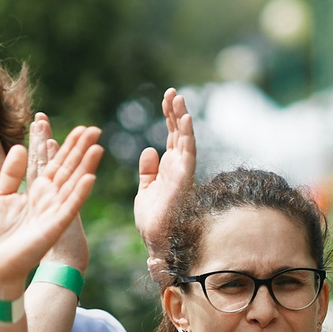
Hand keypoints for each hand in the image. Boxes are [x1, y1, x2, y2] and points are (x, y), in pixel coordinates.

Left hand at [0, 135, 100, 301]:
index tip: (76, 128)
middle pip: (68, 169)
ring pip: (73, 183)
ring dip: (86, 166)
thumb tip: (19, 146)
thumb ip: (10, 172)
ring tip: (97, 147)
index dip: (64, 145)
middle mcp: (49, 198)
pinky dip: (79, 192)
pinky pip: (70, 206)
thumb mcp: (0, 196)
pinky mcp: (54, 225)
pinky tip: (89, 178)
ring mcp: (54, 211)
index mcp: (36, 190)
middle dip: (80, 149)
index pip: (54, 162)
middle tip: (94, 129)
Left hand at [132, 88, 195, 253]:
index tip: (166, 98)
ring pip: (186, 139)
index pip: (172, 136)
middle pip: (180, 133)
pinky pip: (187, 152)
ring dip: (182, 118)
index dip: (170, 117)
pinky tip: (184, 119)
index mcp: (170, 168)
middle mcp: (179, 167)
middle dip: (176, 112)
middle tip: (172, 92)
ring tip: (178, 98)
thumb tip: (150, 150)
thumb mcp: (145, 189)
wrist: (154, 240)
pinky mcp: (183, 178)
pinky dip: (186, 135)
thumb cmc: (152, 220)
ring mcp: (183, 172)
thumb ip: (148, 170)